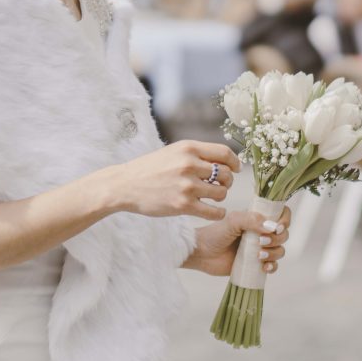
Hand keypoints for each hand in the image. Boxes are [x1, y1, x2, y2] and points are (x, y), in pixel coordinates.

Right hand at [108, 140, 239, 219]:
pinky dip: (218, 213)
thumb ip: (196, 154)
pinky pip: (214, 211)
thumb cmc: (150, 169)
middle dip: (228, 182)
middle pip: (226, 174)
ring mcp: (186, 186)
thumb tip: (224, 161)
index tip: (236, 169)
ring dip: (220, 197)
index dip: (235, 162)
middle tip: (221, 186)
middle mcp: (189, 164)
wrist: (125, 185)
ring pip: (221, 193)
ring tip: (211, 197)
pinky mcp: (183, 205)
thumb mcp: (173, 152)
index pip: (224, 153)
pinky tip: (213, 211)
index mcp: (188, 148)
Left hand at [184, 206, 292, 276]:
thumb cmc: (215, 234)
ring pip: (280, 250)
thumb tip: (271, 227)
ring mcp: (259, 249)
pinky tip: (263, 266)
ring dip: (274, 253)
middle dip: (277, 239)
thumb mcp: (232, 221)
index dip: (284, 220)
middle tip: (261, 242)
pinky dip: (272, 266)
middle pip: (283, 234)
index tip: (278, 227)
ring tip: (258, 255)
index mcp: (256, 219)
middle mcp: (260, 233)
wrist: (202, 254)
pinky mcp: (256, 264)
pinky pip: (273, 266)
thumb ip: (251, 219)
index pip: (280, 215)